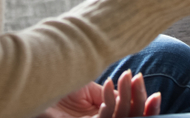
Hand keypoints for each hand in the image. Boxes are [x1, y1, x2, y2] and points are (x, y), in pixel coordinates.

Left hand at [40, 70, 160, 117]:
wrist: (35, 82)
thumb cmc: (58, 85)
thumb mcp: (90, 90)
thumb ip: (111, 95)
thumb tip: (131, 90)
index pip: (130, 117)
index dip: (145, 107)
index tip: (154, 91)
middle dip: (140, 101)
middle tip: (140, 78)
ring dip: (128, 97)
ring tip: (128, 75)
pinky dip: (111, 102)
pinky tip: (111, 83)